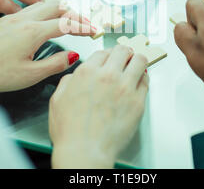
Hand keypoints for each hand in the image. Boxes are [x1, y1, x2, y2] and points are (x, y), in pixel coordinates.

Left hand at [0, 0, 95, 91]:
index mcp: (33, 32)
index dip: (83, 26)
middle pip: (58, 6)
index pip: (66, 23)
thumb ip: (54, 64)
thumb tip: (72, 55)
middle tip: (85, 24)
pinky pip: (31, 7)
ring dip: (60, 10)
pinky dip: (46, 10)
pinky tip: (45, 21)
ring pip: (44, 4)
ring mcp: (13, 17)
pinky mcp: (5, 19)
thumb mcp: (29, 75)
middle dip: (75, 14)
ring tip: (70, 20)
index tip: (94, 31)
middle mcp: (24, 19)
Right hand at [49, 46, 148, 168]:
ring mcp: (125, 87)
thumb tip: (75, 76)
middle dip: (123, 53)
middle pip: (122, 51)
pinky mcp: (138, 101)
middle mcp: (107, 75)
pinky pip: (146, 80)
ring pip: (139, 60)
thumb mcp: (57, 100)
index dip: (107, 54)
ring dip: (137, 61)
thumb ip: (67, 81)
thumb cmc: (70, 131)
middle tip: (124, 57)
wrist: (85, 151)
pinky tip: (139, 81)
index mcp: (86, 72)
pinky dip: (143, 78)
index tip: (110, 58)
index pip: (103, 51)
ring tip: (136, 65)